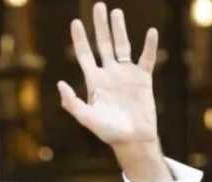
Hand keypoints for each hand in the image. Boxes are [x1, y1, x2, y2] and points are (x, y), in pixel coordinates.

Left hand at [57, 3, 169, 181]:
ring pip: (122, 46)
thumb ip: (72, 102)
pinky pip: (146, 59)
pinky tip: (150, 32)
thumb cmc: (108, 131)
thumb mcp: (86, 118)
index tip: (75, 22)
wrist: (132, 139)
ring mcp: (126, 74)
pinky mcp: (143, 79)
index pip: (85, 54)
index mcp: (94, 81)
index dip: (80, 39)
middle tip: (98, 6)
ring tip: (116, 13)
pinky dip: (149, 46)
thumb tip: (61, 83)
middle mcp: (109, 74)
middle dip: (100, 26)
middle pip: (103, 44)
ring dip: (119, 30)